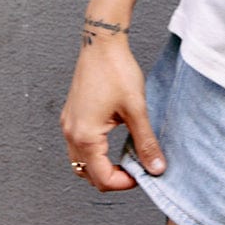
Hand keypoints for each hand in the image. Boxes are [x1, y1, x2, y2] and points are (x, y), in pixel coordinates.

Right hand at [59, 36, 165, 190]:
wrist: (101, 42)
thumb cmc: (116, 70)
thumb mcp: (136, 109)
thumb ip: (145, 142)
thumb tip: (156, 168)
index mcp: (85, 135)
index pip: (102, 177)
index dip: (124, 183)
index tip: (143, 174)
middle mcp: (71, 133)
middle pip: (87, 174)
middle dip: (112, 178)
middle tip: (135, 169)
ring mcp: (68, 124)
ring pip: (80, 161)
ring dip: (101, 166)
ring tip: (125, 157)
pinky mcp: (71, 115)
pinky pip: (78, 145)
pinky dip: (94, 152)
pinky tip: (112, 141)